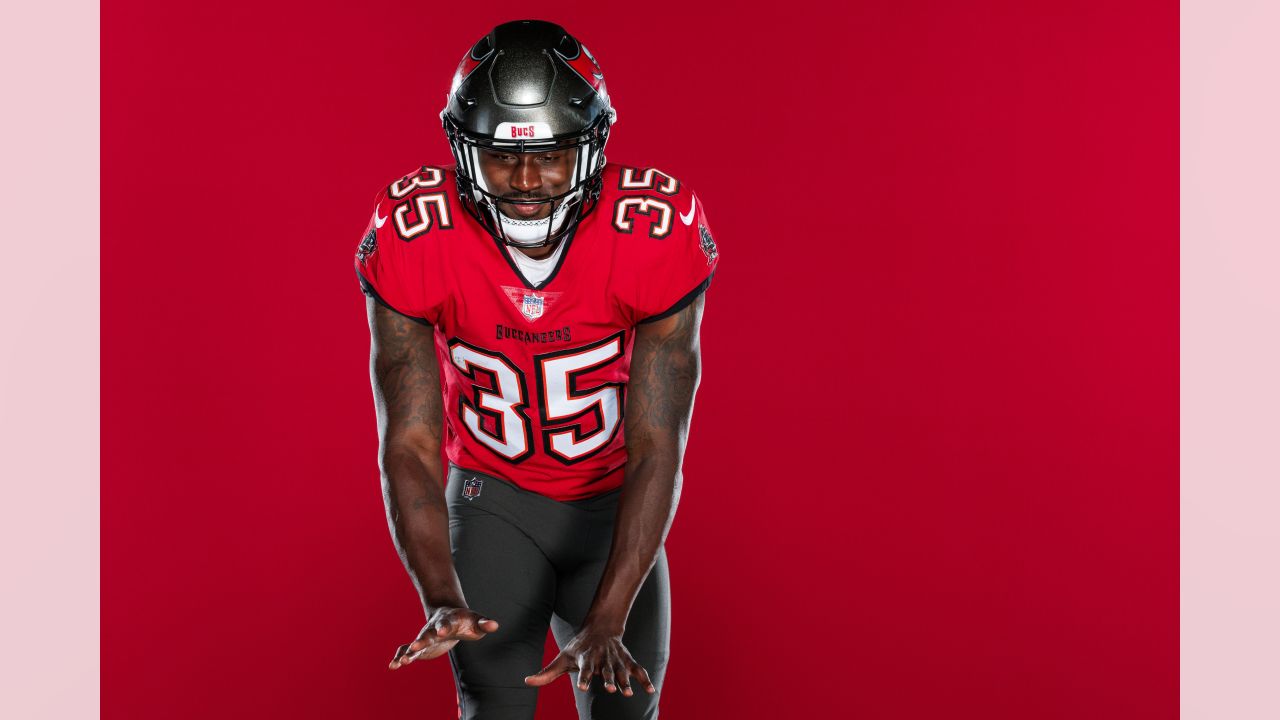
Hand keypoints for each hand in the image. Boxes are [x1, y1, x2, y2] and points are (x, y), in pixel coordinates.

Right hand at [388, 607, 498, 669]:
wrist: (448, 615)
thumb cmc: (466, 620)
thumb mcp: (476, 621)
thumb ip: (484, 623)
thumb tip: (495, 625)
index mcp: (448, 621)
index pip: (446, 624)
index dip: (444, 628)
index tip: (442, 632)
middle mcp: (434, 629)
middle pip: (427, 634)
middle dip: (421, 640)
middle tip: (414, 646)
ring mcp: (425, 637)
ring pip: (414, 643)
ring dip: (408, 652)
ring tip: (400, 661)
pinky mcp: (421, 646)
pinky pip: (407, 650)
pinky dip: (400, 656)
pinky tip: (393, 665)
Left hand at [523, 625, 654, 696]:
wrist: (601, 628)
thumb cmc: (578, 648)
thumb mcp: (562, 658)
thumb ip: (546, 673)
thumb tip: (526, 682)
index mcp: (585, 658)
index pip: (584, 669)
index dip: (584, 678)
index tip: (583, 687)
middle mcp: (601, 659)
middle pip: (604, 670)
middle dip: (607, 679)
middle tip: (609, 690)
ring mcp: (615, 659)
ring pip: (621, 670)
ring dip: (625, 681)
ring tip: (628, 693)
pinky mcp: (626, 660)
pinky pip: (637, 669)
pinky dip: (644, 679)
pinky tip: (651, 691)